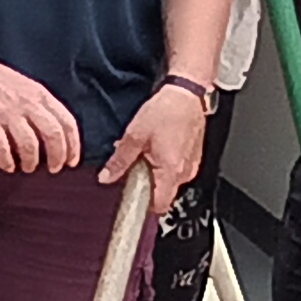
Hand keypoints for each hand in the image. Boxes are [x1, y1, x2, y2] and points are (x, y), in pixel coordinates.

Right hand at [0, 46, 83, 175]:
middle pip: (53, 134)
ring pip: (30, 144)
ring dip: (31, 161)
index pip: (67, 122)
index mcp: (39, 94)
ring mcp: (6, 111)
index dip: (73, 145)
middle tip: (53, 169)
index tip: (71, 161)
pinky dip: (6, 160)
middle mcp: (27, 102)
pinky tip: (7, 166)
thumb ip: (38, 105)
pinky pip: (1, 146)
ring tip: (27, 167)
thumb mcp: (24, 86)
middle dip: (57, 157)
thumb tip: (51, 134)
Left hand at [103, 82, 209, 208]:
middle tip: (133, 168)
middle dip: (146, 186)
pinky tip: (156, 148)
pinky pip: (176, 170)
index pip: (159, 206)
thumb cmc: (166, 111)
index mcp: (171, 171)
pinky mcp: (193, 157)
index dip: (143, 206)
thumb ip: (120, 160)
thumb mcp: (134, 136)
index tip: (129, 201)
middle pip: (163, 194)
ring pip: (169, 181)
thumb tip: (106, 177)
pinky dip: (164, 164)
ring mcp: (192, 165)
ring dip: (155, 174)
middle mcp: (185, 173)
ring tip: (145, 153)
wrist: (187, 93)